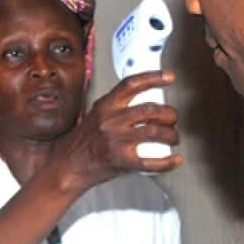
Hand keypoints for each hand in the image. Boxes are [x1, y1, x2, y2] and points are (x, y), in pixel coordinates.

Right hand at [53, 70, 181, 186]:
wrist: (68, 166)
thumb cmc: (83, 142)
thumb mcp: (95, 116)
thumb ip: (116, 107)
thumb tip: (144, 103)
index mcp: (105, 106)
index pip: (132, 84)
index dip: (154, 78)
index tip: (170, 77)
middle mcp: (111, 121)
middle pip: (151, 110)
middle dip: (170, 114)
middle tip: (173, 119)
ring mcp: (117, 141)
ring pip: (156, 132)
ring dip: (172, 134)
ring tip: (174, 138)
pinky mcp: (121, 161)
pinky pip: (152, 162)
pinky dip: (168, 162)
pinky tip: (176, 160)